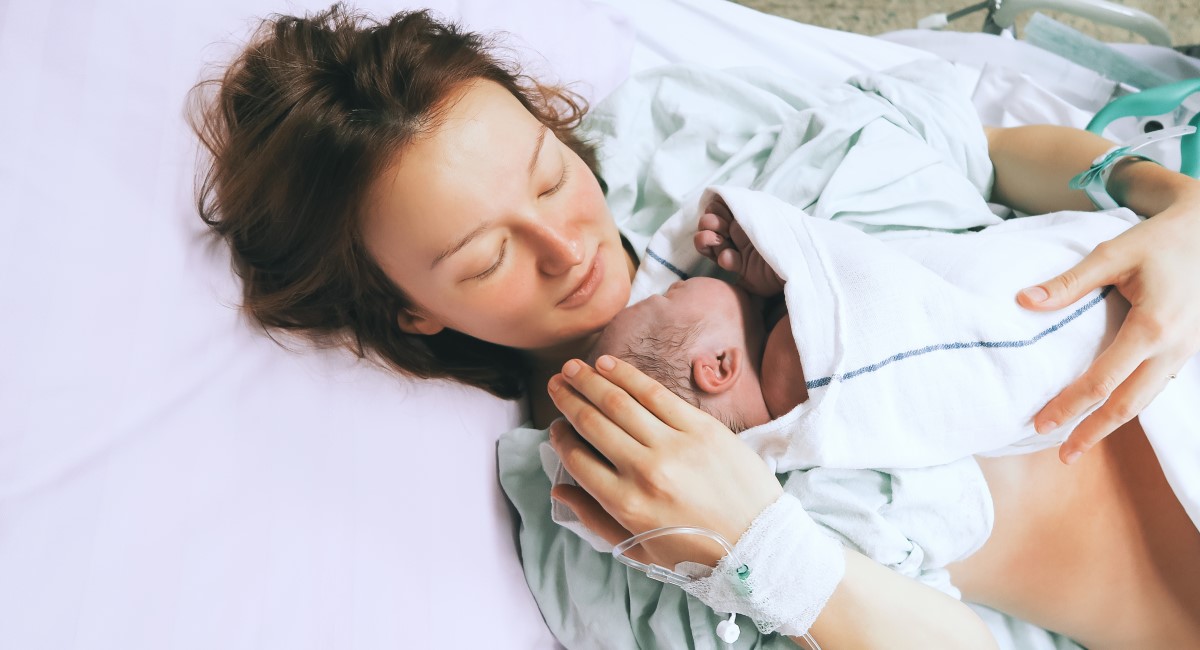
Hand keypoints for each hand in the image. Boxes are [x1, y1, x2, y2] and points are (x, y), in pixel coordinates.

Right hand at [546, 355, 782, 567]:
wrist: (760, 546)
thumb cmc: (698, 554)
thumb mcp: (639, 548)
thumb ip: (595, 518)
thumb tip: (559, 489)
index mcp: (627, 505)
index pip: (578, 460)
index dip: (561, 439)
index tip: (556, 426)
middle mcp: (646, 472)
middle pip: (594, 423)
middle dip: (569, 399)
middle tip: (555, 383)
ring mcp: (676, 446)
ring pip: (621, 402)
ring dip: (591, 380)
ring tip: (573, 367)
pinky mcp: (703, 429)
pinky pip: (656, 394)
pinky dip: (628, 376)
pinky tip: (609, 366)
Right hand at [694, 196, 784, 295]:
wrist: (803, 262)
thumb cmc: (787, 233)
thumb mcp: (767, 214)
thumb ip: (747, 206)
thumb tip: (724, 196)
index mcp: (747, 219)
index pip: (721, 211)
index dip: (714, 209)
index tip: (715, 207)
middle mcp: (741, 235)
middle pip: (712, 227)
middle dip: (708, 223)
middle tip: (713, 223)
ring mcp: (740, 253)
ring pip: (711, 245)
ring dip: (706, 240)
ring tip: (714, 239)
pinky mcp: (743, 271)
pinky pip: (724, 263)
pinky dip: (724, 258)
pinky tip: (728, 257)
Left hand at [1018, 188, 1199, 463]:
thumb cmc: (1159, 241)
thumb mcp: (1113, 254)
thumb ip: (1069, 283)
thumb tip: (1023, 301)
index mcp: (1152, 327)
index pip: (1103, 381)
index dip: (1070, 405)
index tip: (1041, 423)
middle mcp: (1173, 347)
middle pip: (1129, 404)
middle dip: (1093, 431)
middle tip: (1062, 455)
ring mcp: (1185, 352)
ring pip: (1146, 400)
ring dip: (1113, 424)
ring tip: (1080, 442)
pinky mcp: (1186, 350)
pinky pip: (1155, 385)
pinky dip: (1130, 403)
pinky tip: (1108, 412)